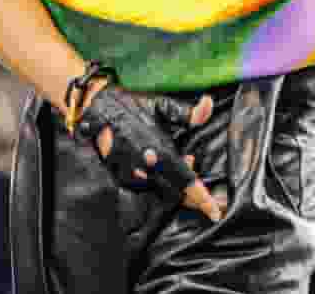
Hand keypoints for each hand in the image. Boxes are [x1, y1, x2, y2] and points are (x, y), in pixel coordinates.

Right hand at [83, 80, 223, 221]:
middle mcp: (144, 168)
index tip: (216, 211)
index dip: (202, 198)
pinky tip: (162, 168)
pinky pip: (145, 188)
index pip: (185, 180)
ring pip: (161, 192)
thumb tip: (209, 103)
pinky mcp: (119, 179)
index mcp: (159, 151)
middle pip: (175, 193)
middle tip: (207, 193)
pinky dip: (158, 182)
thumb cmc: (134, 107)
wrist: (98, 109)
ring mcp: (130, 176)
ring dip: (175, 185)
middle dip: (193, 196)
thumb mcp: (163, 106)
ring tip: (183, 163)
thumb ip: (188, 112)